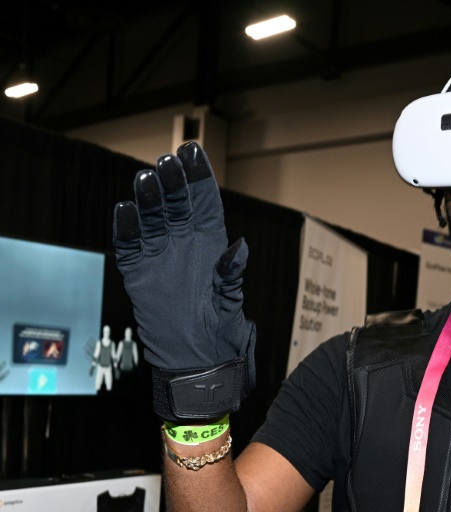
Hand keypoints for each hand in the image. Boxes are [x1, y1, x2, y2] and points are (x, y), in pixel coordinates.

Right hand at [113, 142, 255, 421]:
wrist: (195, 364)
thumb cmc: (220, 334)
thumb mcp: (230, 304)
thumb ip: (230, 276)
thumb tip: (240, 248)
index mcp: (211, 246)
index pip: (205, 203)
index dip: (199, 177)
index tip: (193, 152)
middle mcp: (185, 246)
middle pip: (176, 204)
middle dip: (173, 181)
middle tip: (167, 161)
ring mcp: (161, 258)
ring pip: (152, 220)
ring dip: (149, 199)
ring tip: (147, 178)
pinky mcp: (139, 274)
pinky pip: (130, 247)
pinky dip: (127, 230)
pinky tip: (126, 211)